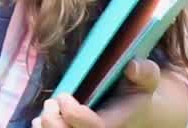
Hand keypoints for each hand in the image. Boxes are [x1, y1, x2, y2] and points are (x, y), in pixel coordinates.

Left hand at [34, 59, 162, 127]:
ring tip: (47, 110)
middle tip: (51, 103)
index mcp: (116, 125)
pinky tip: (40, 120)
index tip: (65, 96)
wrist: (136, 112)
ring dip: (45, 127)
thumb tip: (132, 66)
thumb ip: (145, 72)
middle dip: (53, 122)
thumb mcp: (146, 80)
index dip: (75, 115)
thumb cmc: (136, 92)